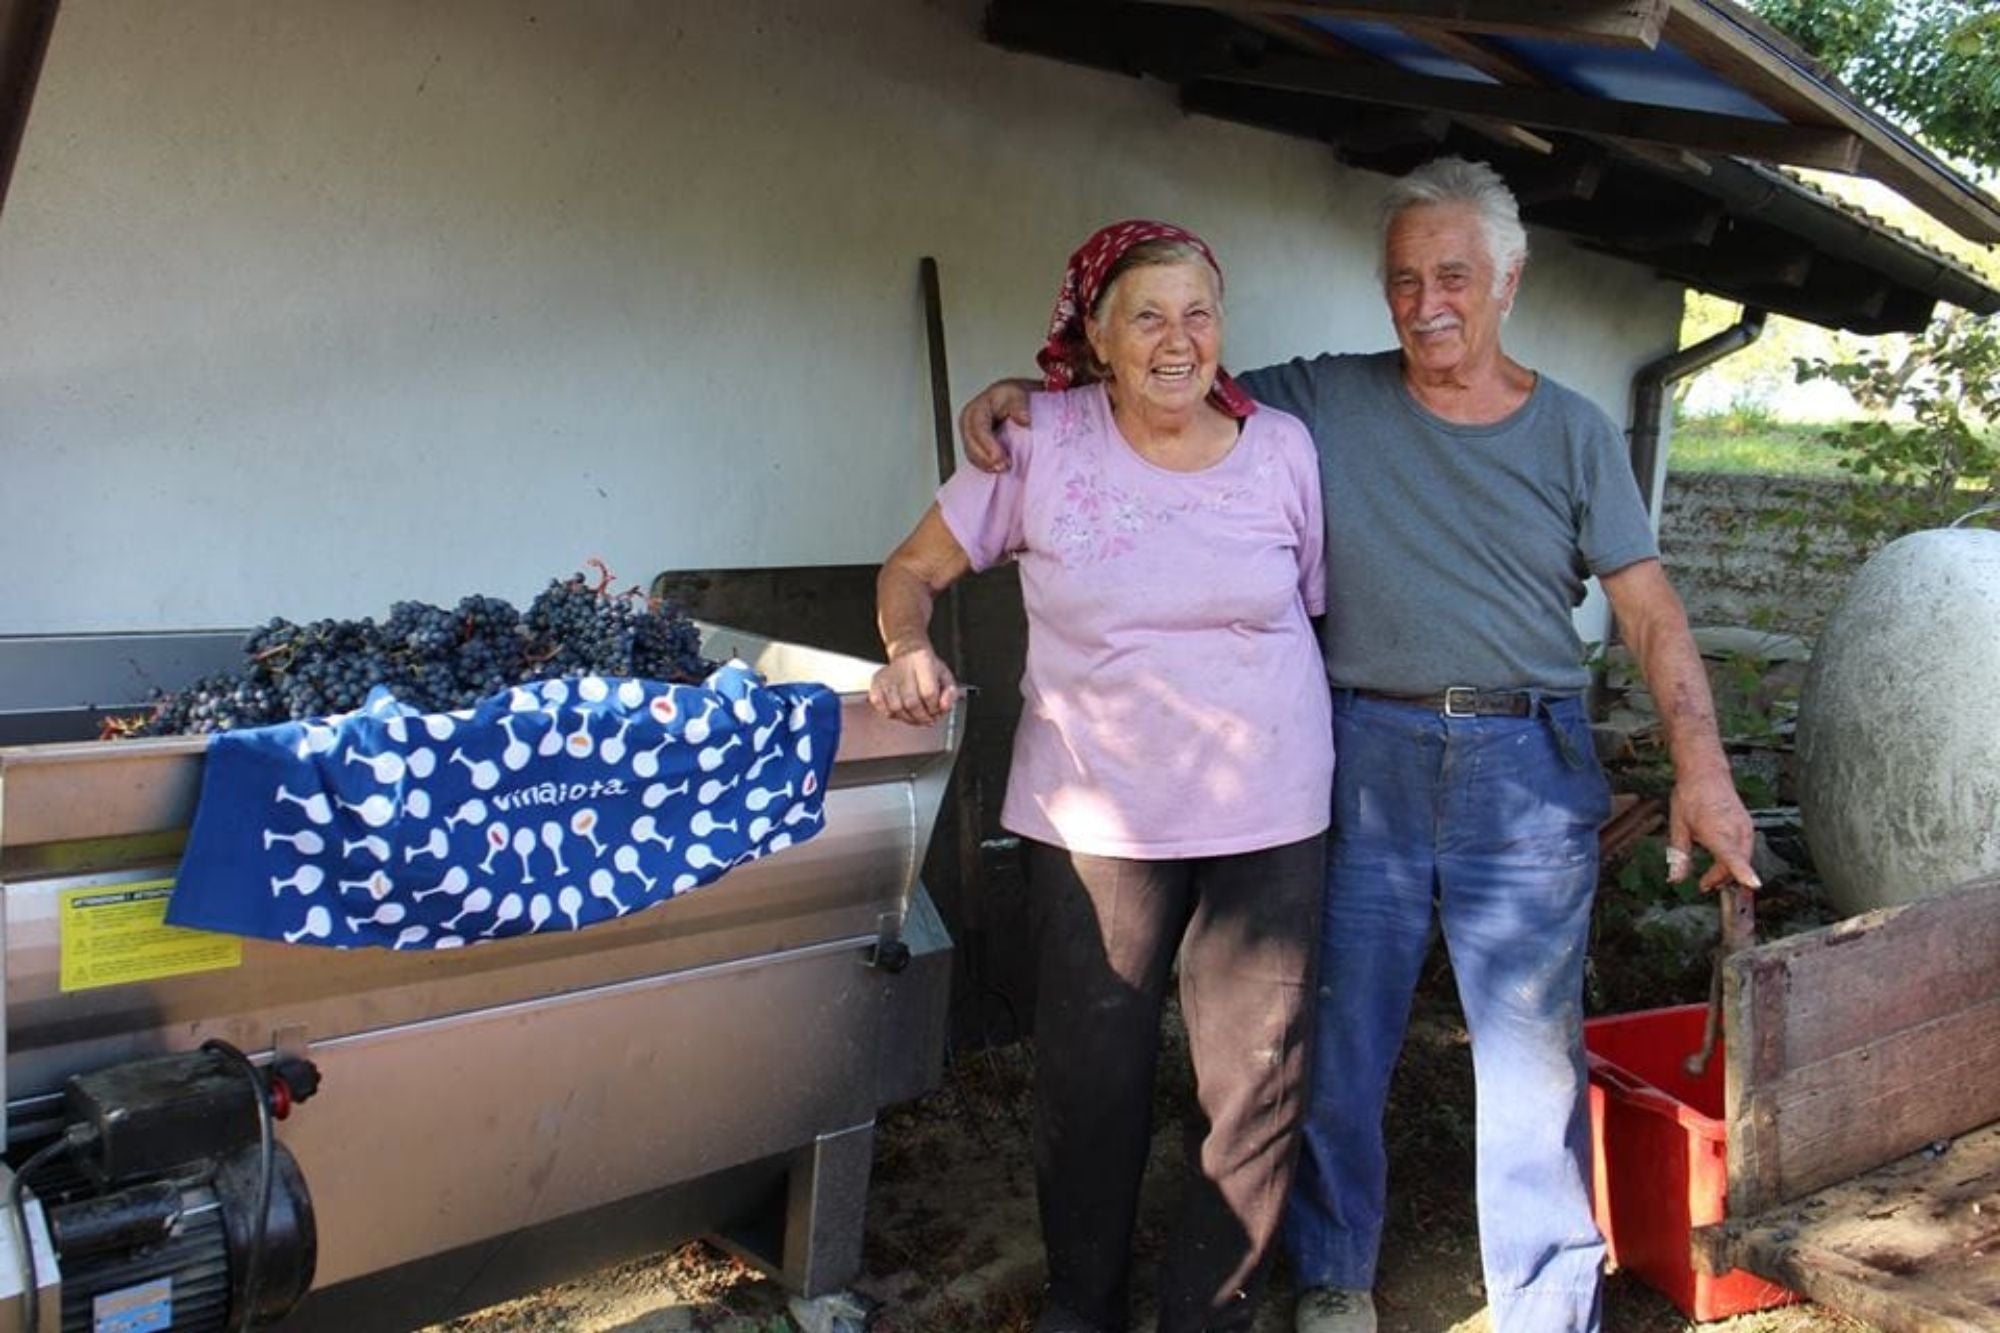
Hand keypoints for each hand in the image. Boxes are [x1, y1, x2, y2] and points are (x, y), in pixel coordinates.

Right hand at [869, 647, 960, 725]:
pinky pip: (880, 706)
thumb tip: (943, 706)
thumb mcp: (945, 676)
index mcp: (922, 661)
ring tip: (915, 716)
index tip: (936, 711)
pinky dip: (891, 714)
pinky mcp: (876, 683)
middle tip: (927, 719)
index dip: (934, 708)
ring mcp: (887, 675)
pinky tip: (901, 711)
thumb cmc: (927, 667)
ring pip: (896, 708)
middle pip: (911, 702)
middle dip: (922, 717)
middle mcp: (903, 667)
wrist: (908, 653)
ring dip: (908, 718)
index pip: (928, 693)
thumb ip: (950, 693)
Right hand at [958, 379, 1033, 472]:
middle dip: (986, 459)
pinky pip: (977, 459)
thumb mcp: (1017, 395)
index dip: (988, 444)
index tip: (1001, 457)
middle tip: (1004, 467)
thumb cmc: (1010, 398)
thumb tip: (1024, 419)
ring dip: (986, 465)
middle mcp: (968, 424)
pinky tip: (998, 469)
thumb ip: (1019, 406)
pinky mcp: (974, 446)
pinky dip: (987, 466)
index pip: (978, 428)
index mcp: (976, 409)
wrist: (1008, 401)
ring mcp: (970, 436)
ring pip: (972, 455)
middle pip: (971, 445)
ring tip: (1003, 470)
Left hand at [1666, 766, 1760, 892]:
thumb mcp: (1678, 827)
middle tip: (1704, 885)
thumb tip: (1675, 879)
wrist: (1706, 773)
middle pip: (1734, 864)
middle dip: (1721, 879)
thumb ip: (1679, 856)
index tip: (1753, 884)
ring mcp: (1745, 827)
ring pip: (1742, 858)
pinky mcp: (1748, 826)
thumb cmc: (1691, 797)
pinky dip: (1736, 859)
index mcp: (1715, 830)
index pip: (1732, 856)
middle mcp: (1735, 829)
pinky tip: (1722, 859)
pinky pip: (1745, 849)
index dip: (1743, 872)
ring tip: (1711, 876)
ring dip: (1729, 870)